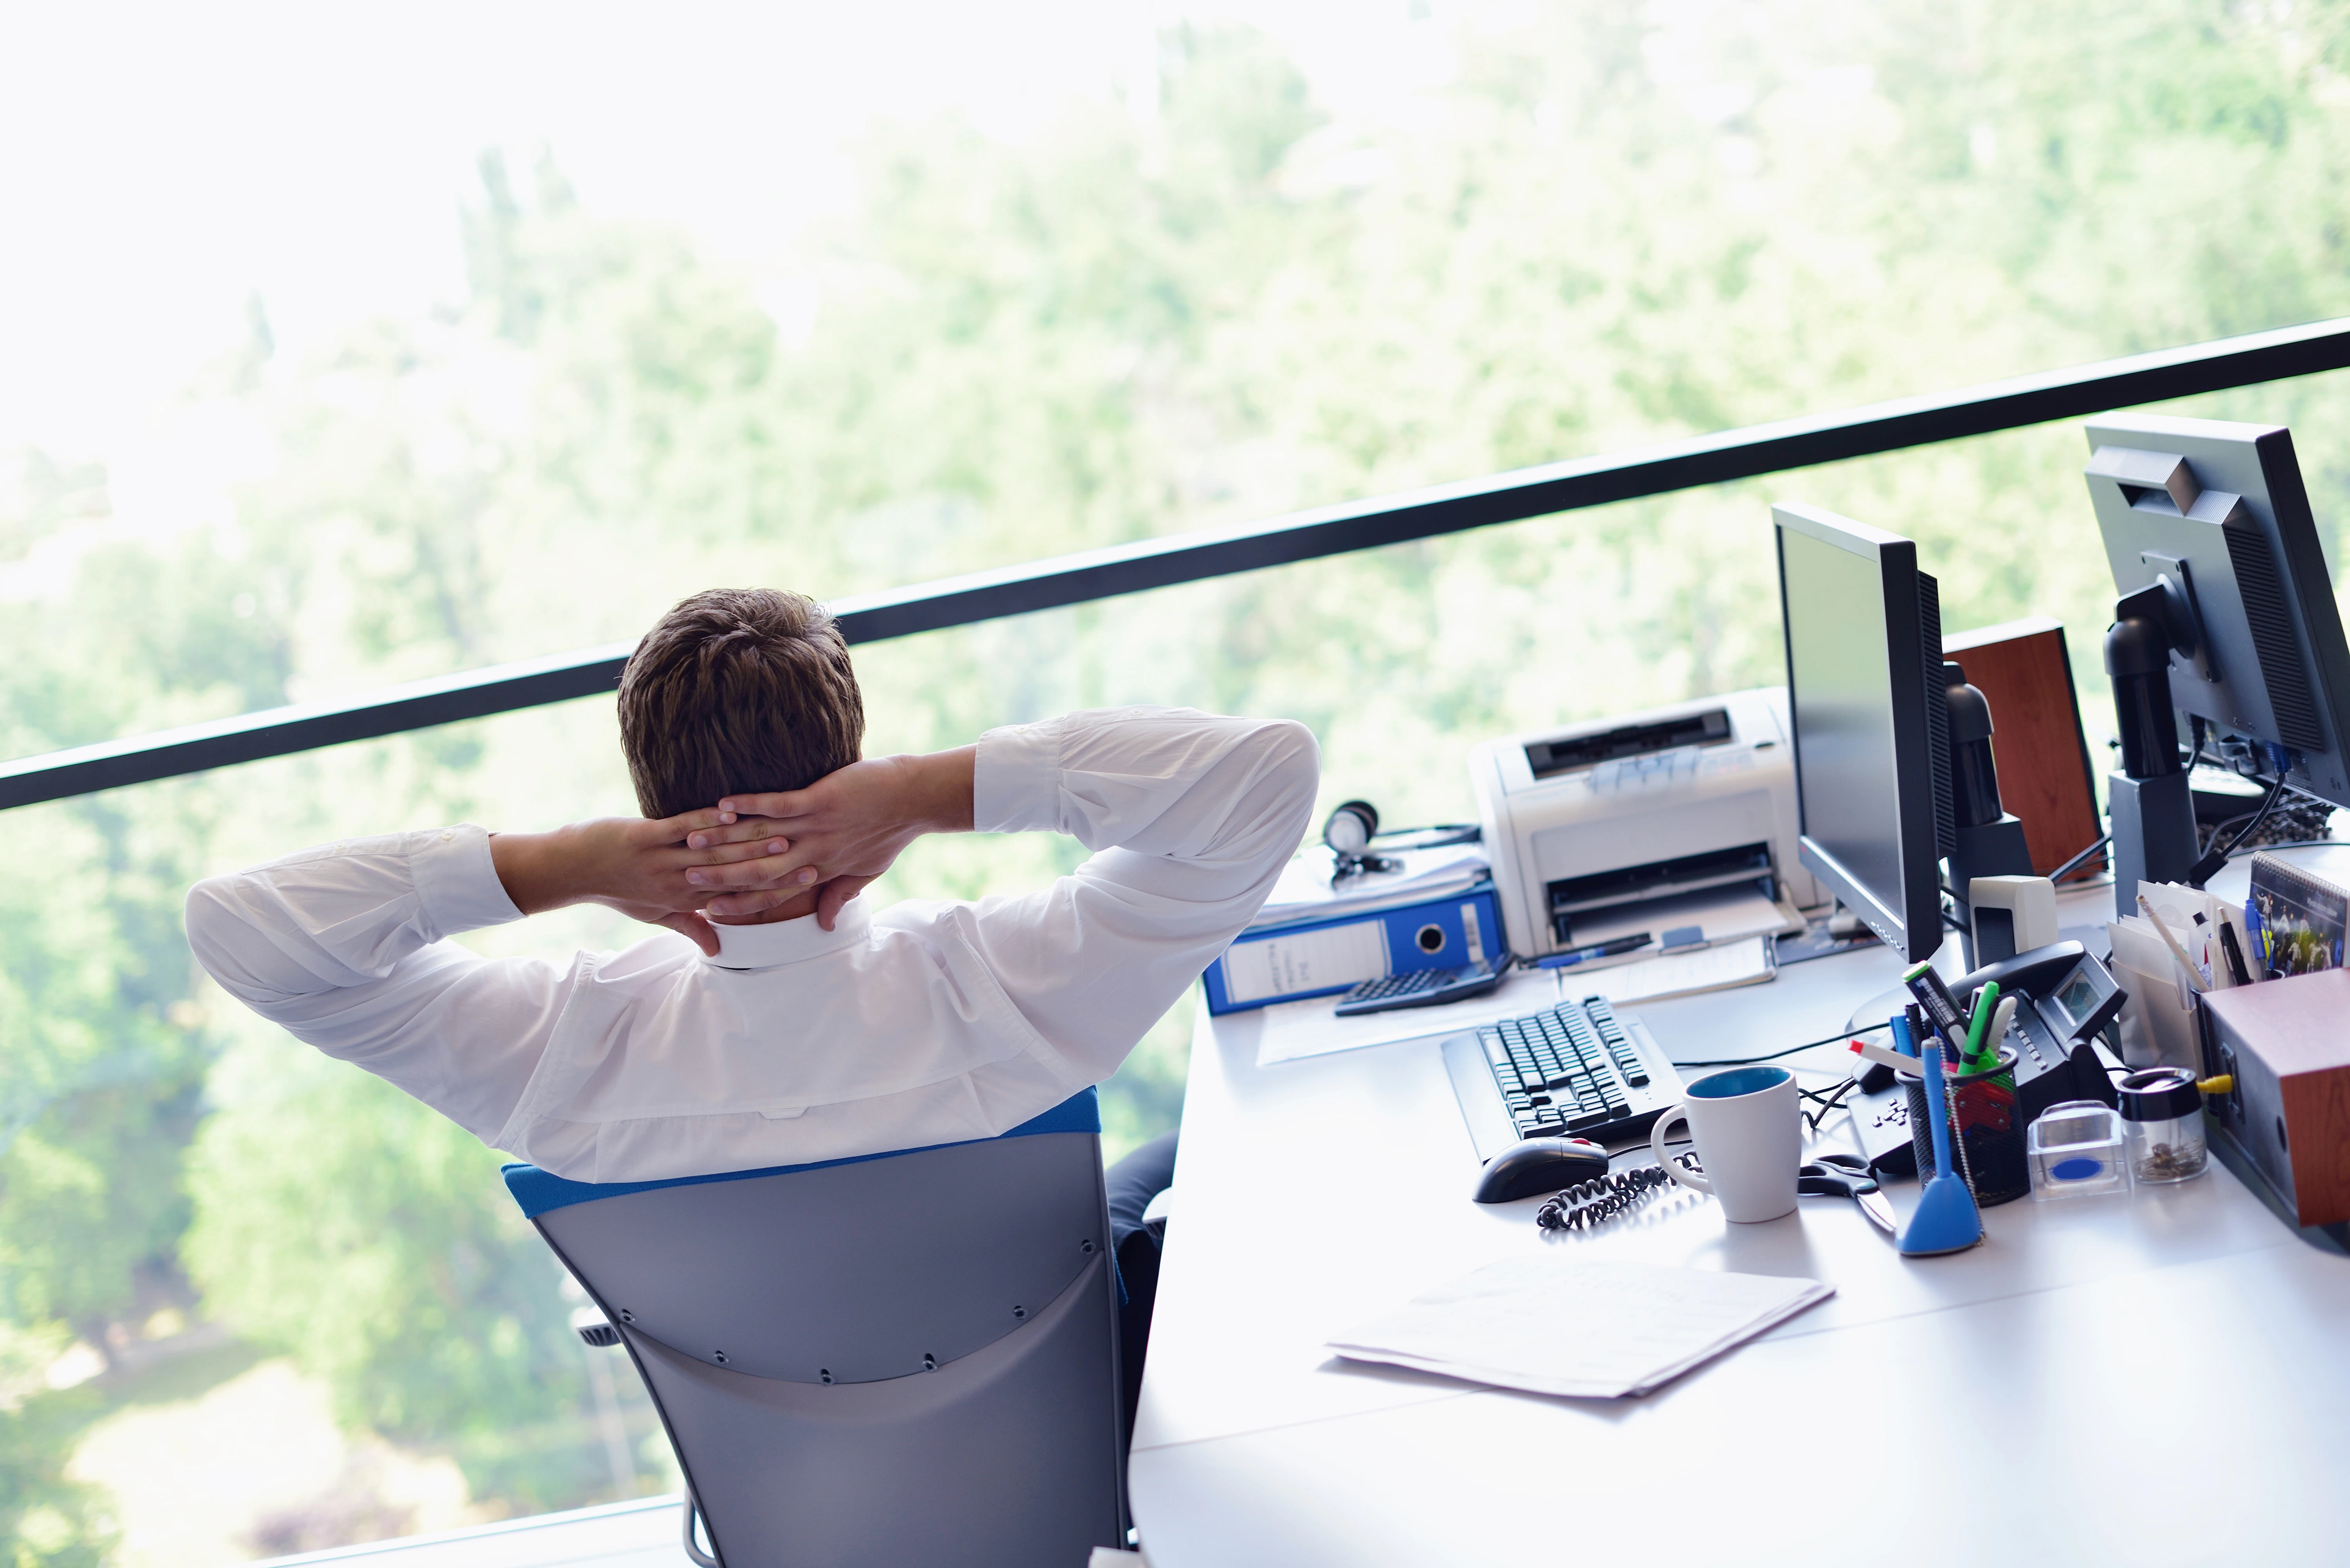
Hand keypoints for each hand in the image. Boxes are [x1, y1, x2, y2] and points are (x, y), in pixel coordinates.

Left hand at [490, 808, 807, 955]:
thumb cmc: (616, 890)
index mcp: (684, 903)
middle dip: (771, 868)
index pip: (737, 898)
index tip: (807, 880)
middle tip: (807, 857)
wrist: (569, 871)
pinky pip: (682, 829)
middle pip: (732, 877)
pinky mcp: (644, 838)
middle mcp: (676, 885)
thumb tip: (718, 947)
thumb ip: (690, 926)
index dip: (773, 890)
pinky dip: (707, 821)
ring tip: (782, 835)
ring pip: (712, 854)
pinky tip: (731, 811)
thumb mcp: (655, 914)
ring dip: (748, 844)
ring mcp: (660, 861)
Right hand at [687, 747, 976, 929]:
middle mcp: (815, 854)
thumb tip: (825, 924)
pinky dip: (750, 805)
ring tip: (692, 844)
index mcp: (822, 871)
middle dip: (722, 876)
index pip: (775, 892)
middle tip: (687, 879)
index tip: (710, 909)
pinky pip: (779, 805)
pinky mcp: (821, 800)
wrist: (916, 801)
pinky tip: (723, 805)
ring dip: (726, 842)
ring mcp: (817, 827)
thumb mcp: (868, 871)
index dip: (742, 902)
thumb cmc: (891, 833)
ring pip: (763, 840)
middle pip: (761, 872)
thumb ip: (841, 895)